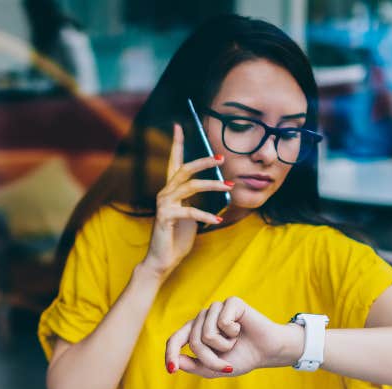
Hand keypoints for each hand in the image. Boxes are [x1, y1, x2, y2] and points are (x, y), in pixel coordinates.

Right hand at [139, 124, 234, 278]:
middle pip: (184, 169)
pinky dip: (205, 215)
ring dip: (211, 185)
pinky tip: (217, 220)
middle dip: (204, 161)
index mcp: (171, 190)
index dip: (177, 142)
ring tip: (228, 186)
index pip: (174, 161)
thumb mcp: (192, 215)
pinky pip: (189, 211)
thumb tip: (220, 187)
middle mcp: (165, 193)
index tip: (180, 125)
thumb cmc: (177, 237)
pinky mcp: (165, 218)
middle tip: (221, 157)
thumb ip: (199, 199)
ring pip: (190, 186)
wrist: (162, 260)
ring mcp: (163, 204)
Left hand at [163, 297, 300, 377]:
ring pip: (207, 334)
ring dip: (224, 346)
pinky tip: (240, 329)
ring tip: (234, 342)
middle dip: (211, 359)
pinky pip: (222, 322)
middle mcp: (203, 318)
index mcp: (195, 332)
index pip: (175, 340)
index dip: (171, 354)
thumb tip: (175, 363)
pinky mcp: (230, 302)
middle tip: (226, 364)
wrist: (266, 352)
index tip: (171, 370)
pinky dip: (233, 333)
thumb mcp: (213, 369)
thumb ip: (193, 366)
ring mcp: (216, 308)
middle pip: (195, 342)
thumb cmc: (241, 358)